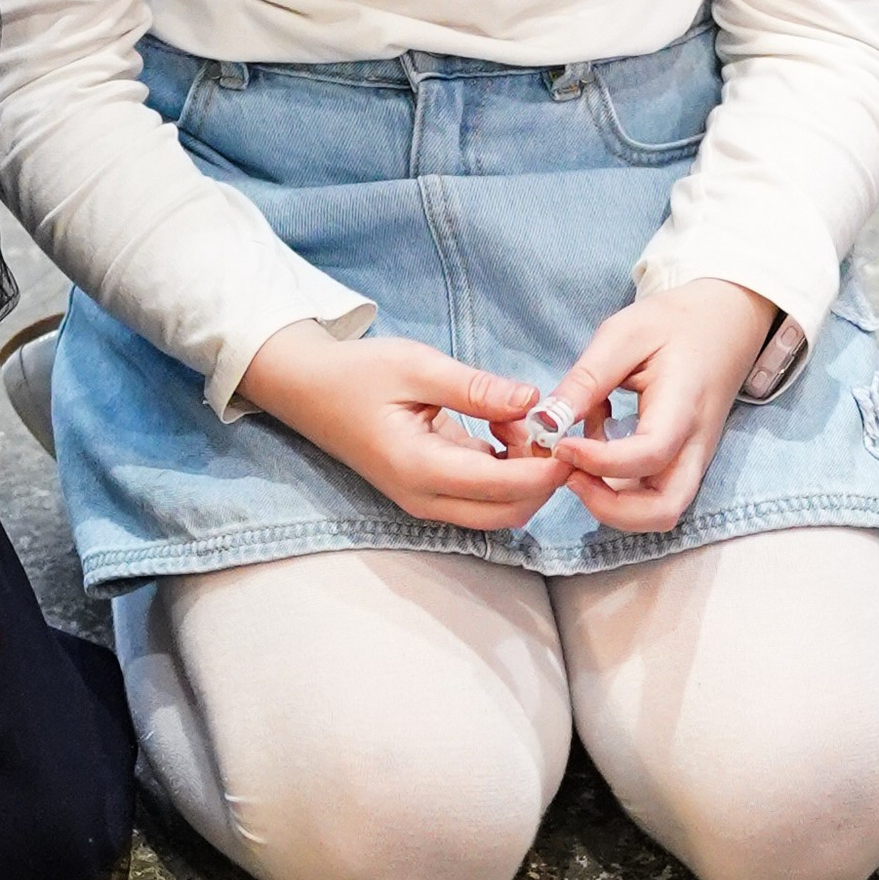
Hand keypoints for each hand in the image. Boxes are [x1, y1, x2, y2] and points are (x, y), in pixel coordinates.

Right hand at [236, 322, 576, 531]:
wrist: (309, 390)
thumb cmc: (358, 373)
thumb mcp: (417, 367)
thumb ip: (477, 388)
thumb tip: (533, 399)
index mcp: (421, 469)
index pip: (504, 487)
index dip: (547, 467)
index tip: (569, 432)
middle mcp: (426, 499)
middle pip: (511, 512)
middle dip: (543, 476)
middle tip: (545, 424)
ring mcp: (428, 502)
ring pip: (502, 509)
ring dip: (525, 473)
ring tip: (512, 418)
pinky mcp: (432, 494)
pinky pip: (485, 496)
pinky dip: (507, 468)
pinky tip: (498, 426)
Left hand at [542, 278, 779, 537]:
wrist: (725, 322)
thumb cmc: (675, 323)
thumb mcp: (624, 335)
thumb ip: (586, 380)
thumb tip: (546, 423)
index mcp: (685, 405)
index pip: (649, 454)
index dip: (599, 460)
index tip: (560, 444)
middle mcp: (696, 445)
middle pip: (662, 511)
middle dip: (609, 508)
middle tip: (571, 475)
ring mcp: (693, 460)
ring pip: (659, 513)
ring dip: (613, 503)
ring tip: (580, 462)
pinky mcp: (682, 463)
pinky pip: (652, 496)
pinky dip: (618, 489)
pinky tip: (596, 449)